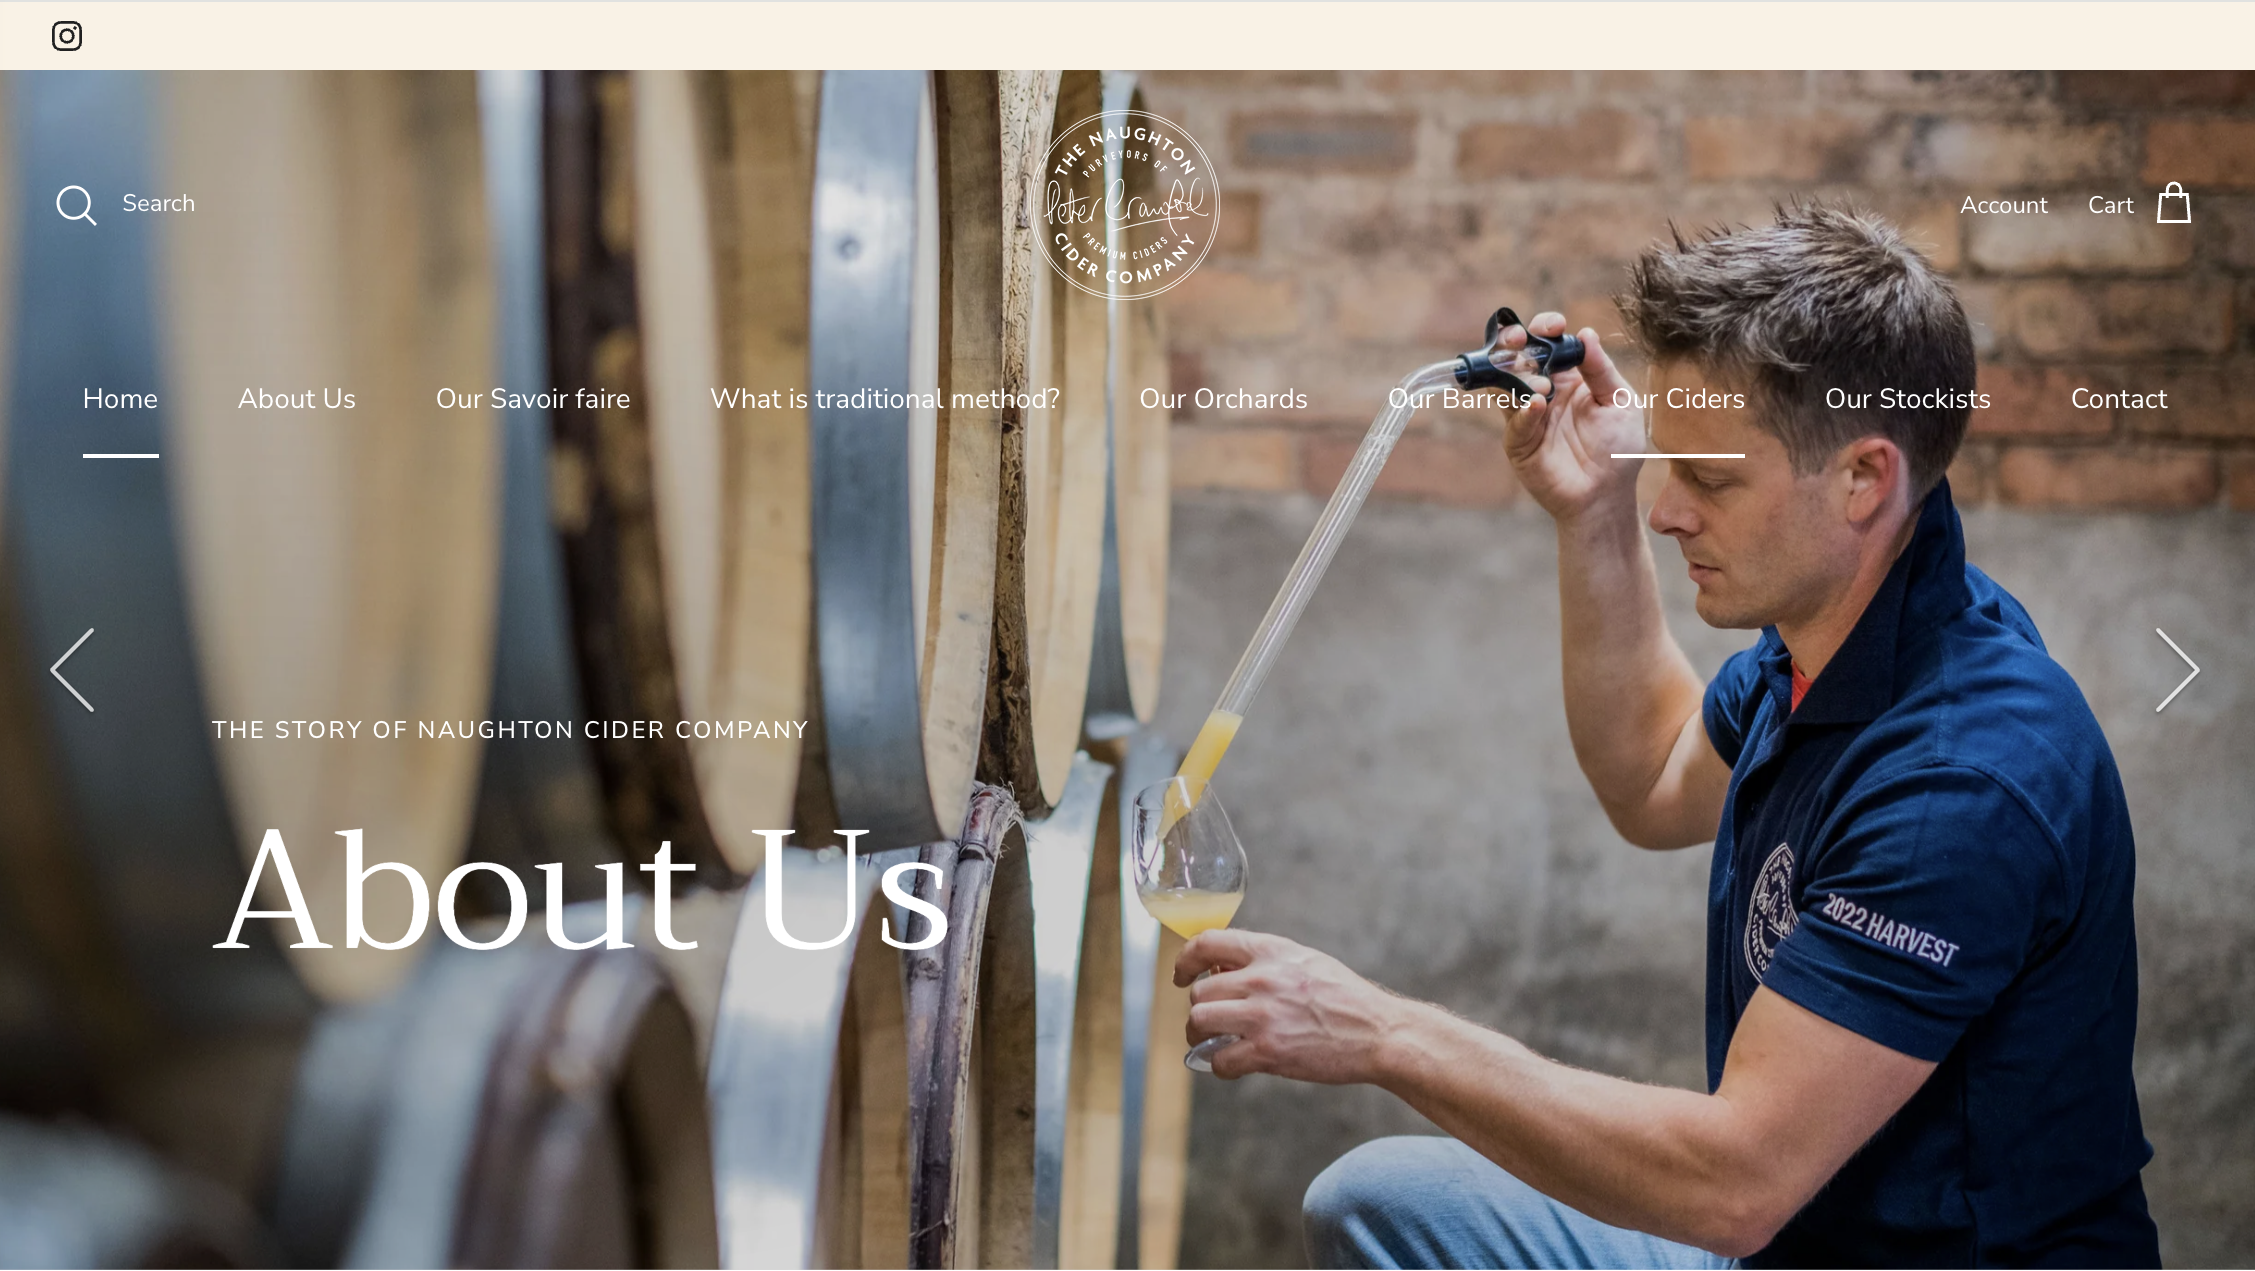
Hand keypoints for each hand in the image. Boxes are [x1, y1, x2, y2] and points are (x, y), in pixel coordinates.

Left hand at [1174, 929, 1424, 1083]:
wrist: (1378, 1032)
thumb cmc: (1345, 999)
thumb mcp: (1304, 961)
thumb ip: (1265, 961)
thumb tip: (1223, 971)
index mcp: (1271, 951)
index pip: (1208, 943)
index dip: (1185, 959)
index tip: (1182, 976)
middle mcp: (1262, 979)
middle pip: (1198, 991)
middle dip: (1198, 1009)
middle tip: (1210, 1022)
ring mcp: (1263, 1016)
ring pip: (1199, 1021)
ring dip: (1199, 1036)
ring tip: (1212, 1043)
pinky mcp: (1268, 1052)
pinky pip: (1219, 1060)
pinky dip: (1220, 1066)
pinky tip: (1232, 1065)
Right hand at [1501, 313, 1645, 521]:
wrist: (1606, 496)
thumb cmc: (1618, 450)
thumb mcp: (1620, 403)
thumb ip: (1601, 370)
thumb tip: (1585, 333)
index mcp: (1569, 377)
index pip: (1548, 343)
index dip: (1545, 328)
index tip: (1554, 325)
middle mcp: (1543, 392)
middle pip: (1518, 357)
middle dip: (1514, 342)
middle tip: (1521, 339)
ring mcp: (1527, 416)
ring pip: (1507, 385)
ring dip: (1518, 377)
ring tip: (1542, 387)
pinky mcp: (1519, 443)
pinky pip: (1514, 422)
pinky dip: (1523, 411)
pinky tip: (1537, 405)